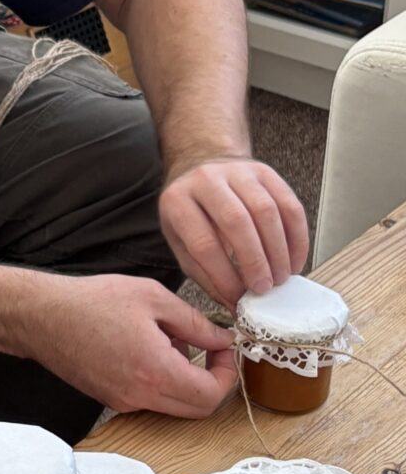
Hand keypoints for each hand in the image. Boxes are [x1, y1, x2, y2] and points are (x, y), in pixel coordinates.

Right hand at [25, 273, 237, 419]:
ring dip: (188, 382)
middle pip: (198, 410)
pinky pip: (152, 400)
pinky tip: (151, 349)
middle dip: (214, 382)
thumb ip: (195, 322)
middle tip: (212, 351)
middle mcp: (140, 396)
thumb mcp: (153, 298)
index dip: (228, 374)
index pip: (211, 395)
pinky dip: (164, 382)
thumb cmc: (92, 302)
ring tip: (174, 342)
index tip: (224, 348)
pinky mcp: (111, 399)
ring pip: (175, 406)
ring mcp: (124, 402)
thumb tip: (222, 339)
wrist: (42, 317)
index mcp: (155, 371)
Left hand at [159, 157, 308, 308]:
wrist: (201, 166)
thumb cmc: (191, 214)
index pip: (204, 243)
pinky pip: (289, 204)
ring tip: (281, 278)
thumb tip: (235, 307)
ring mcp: (238, 171)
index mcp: (178, 202)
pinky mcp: (266, 172)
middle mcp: (206, 180)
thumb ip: (206, 274)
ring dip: (279, 251)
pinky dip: (296, 237)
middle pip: (237, 222)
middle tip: (265, 289)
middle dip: (255, 261)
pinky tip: (294, 260)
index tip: (239, 298)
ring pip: (266, 211)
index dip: (224, 275)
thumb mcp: (182, 243)